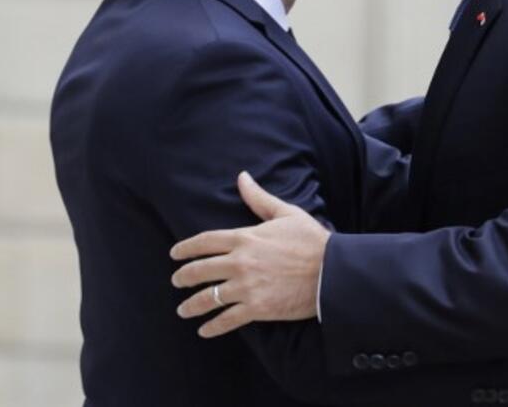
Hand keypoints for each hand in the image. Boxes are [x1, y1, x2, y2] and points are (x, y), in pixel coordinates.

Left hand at [169, 172, 330, 337]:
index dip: (186, 248)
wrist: (332, 271)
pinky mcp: (257, 308)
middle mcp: (240, 262)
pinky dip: (213, 326)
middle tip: (176, 281)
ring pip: (209, 298)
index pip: (205, 241)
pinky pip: (227, 319)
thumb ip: (259, 198)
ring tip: (183, 310)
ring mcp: (247, 287)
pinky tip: (204, 330)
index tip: (174, 254)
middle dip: (183, 277)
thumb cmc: (311, 240)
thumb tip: (242, 177)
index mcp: (245, 238)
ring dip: (192, 305)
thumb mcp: (286, 213)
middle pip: (200, 270)